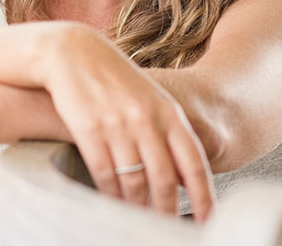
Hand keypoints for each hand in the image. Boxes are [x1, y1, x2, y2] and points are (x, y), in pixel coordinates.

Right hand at [43, 24, 215, 220]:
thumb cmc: (114, 79)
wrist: (73, 53)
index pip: (193, 163)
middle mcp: (146, 120)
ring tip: (137, 221)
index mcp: (167, 112)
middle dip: (167, 211)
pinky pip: (105, 175)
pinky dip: (110, 196)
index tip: (208, 221)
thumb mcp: (149, 99)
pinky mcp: (89, 130)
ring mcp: (117, 125)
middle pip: (165, 179)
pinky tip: (112, 204)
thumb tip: (185, 177)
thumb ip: (168, 133)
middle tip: (165, 229)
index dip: (204, 196)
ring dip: (137, 208)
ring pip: (134, 182)